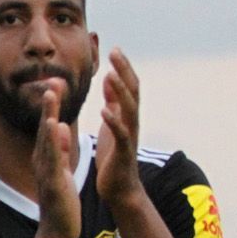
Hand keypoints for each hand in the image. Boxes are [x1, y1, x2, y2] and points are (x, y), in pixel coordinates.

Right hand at [31, 85, 80, 237]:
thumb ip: (59, 147)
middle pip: (44, 125)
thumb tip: (57, 125)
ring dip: (47, 114)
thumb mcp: (61, 168)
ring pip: (46, 137)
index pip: (49, 124)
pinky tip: (53, 124)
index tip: (56, 82)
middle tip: (52, 78)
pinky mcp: (52, 180)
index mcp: (46, 156)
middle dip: (49, 102)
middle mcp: (42, 159)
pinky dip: (51, 139)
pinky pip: (52, 156)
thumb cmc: (61, 200)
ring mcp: (45, 169)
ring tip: (51, 94)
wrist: (59, 229)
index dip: (52, 104)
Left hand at [96, 48, 142, 207]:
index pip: (128, 86)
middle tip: (115, 52)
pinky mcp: (123, 152)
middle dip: (124, 71)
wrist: (118, 188)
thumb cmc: (114, 156)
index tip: (114, 49)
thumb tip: (113, 79)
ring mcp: (129, 136)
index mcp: (126, 115)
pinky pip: (120, 134)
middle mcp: (131, 122)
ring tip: (111, 75)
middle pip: (132, 91)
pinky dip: (113, 121)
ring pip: (129, 109)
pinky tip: (104, 110)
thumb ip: (114, 103)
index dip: (122, 68)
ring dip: (121, 91)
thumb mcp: (112, 124)